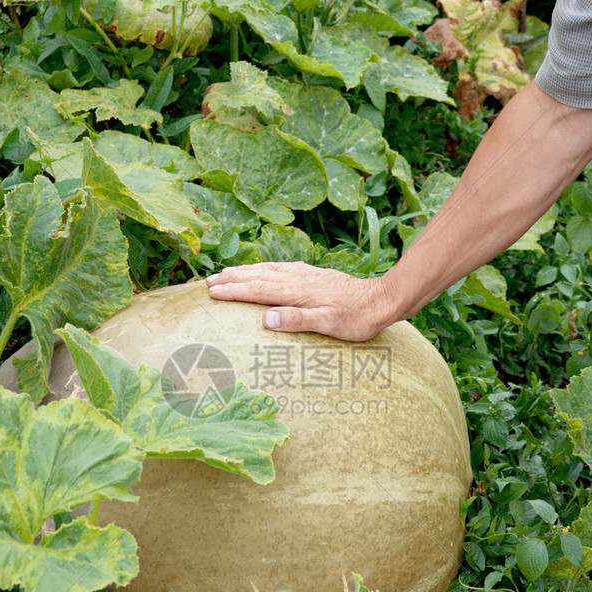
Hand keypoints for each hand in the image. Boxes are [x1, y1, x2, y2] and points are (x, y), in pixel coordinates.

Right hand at [205, 261, 394, 340]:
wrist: (383, 300)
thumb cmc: (357, 318)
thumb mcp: (328, 324)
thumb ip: (297, 320)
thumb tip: (265, 319)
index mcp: (298, 291)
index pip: (258, 289)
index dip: (233, 291)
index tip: (211, 292)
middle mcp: (299, 278)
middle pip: (258, 276)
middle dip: (232, 278)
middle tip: (208, 281)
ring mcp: (307, 275)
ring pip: (269, 269)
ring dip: (245, 271)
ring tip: (226, 272)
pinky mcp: (315, 275)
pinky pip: (282, 268)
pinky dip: (265, 268)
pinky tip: (264, 269)